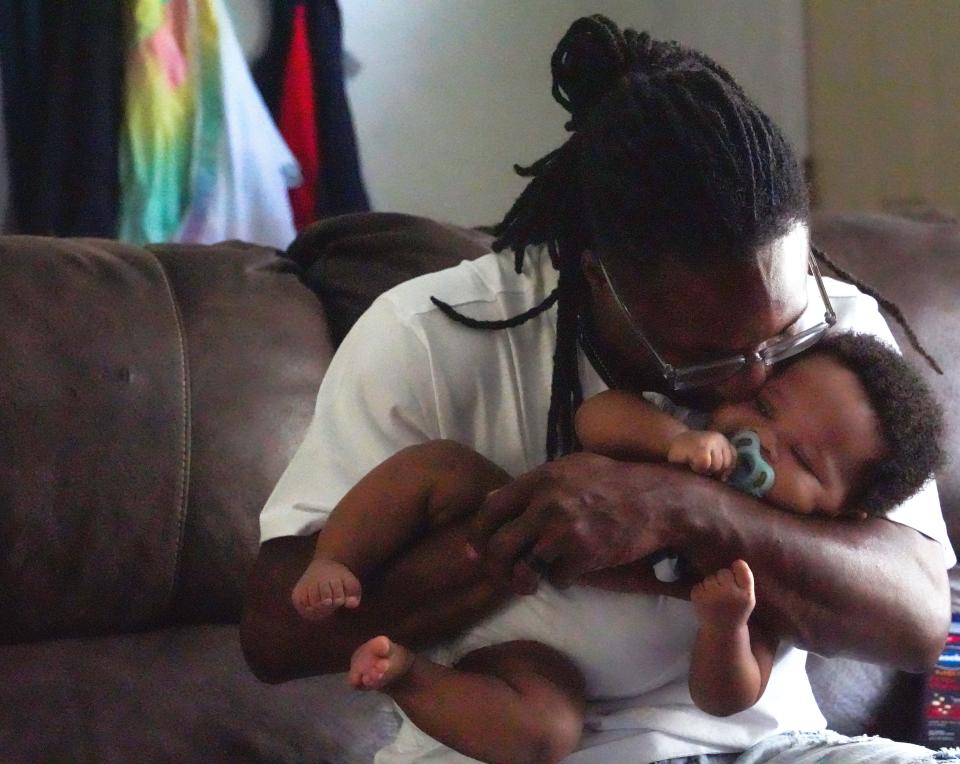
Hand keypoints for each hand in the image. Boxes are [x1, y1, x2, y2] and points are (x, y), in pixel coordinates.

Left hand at [468, 453, 687, 591]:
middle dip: (494, 568)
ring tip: (528, 583)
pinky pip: (555, 578)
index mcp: (540, 479)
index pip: (490, 510)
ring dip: (522, 581)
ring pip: (523, 568)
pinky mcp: (584, 555)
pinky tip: (568, 571)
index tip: (475, 551)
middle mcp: (547, 504)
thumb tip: (491, 499)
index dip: (476, 535)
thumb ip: (531, 484)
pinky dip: (558, 579)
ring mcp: (565, 531)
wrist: (656, 499)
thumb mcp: (568, 469)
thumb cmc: (612, 482)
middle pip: (499, 546)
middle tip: (500, 576)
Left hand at [667, 430, 735, 478]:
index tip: (693, 468)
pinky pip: (734, 457)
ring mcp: (722, 440)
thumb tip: (692, 482)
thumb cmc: (678, 454)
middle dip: (710, 470)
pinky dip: (728, 465)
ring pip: (728, 463)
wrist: (683, 440)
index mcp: (699, 443)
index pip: (705, 463)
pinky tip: (719, 469)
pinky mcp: (728, 442)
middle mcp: (713, 439)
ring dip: (719, 469)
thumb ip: (684, 469)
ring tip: (708, 468)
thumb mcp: (675, 460)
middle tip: (700, 469)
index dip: (700, 470)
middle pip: (719, 465)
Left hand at [691, 559, 755, 629]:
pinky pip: (699, 584)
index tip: (736, 574)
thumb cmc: (736, 611)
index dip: (737, 568)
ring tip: (715, 598)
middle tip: (725, 591)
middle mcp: (729, 594)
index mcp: (746, 594)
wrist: (722, 631)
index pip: (740, 567)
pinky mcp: (697, 597)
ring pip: (710, 577)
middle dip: (723, 578)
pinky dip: (701, 590)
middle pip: (723, 572)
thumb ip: (745, 580)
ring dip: (711, 584)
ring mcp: (712, 596)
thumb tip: (736, 560)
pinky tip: (707, 601)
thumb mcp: (748, 598)